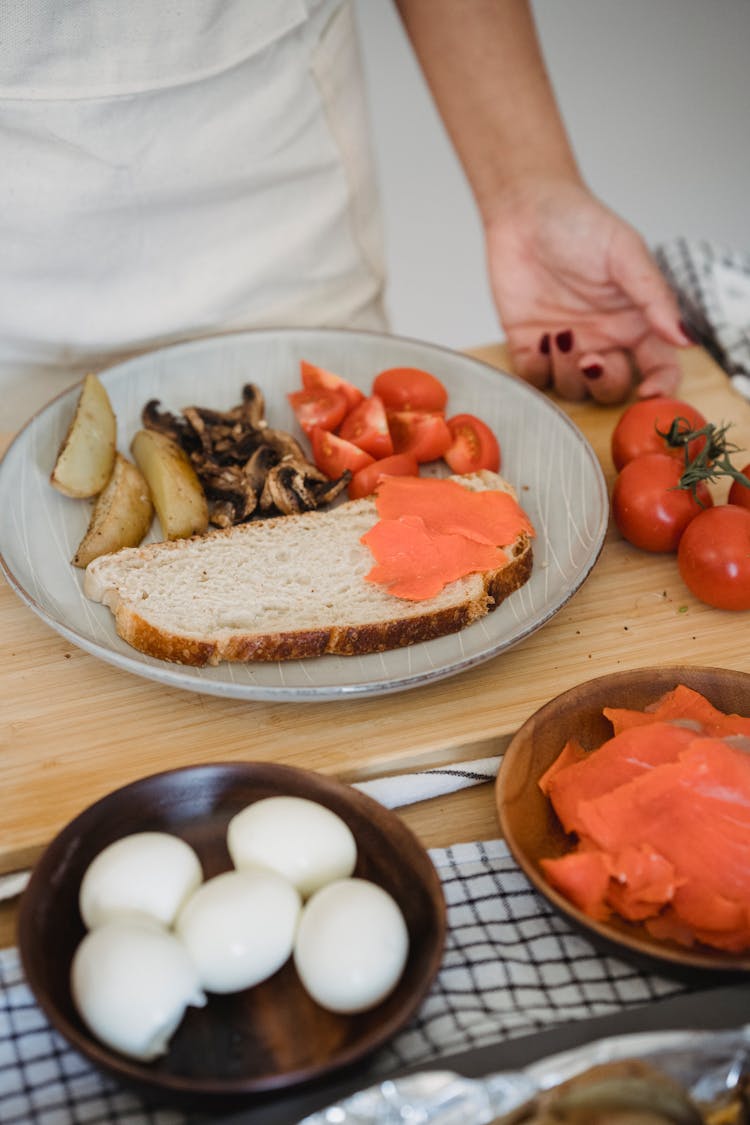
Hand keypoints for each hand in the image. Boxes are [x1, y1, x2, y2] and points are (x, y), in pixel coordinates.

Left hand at [485, 179, 690, 402]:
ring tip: (558, 335)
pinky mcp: (528, 346)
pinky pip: (535, 378)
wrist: (525, 211)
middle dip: (605, 382)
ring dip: (568, 372)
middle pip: (614, 388)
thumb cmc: (579, 224)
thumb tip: (684, 338)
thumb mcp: (626, 254)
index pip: (659, 368)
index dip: (659, 388)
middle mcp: (603, 339)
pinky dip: (537, 369)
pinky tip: (538, 340)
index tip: (648, 393)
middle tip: (591, 359)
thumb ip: (654, 298)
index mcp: (634, 321)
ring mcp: (565, 347)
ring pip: (574, 389)